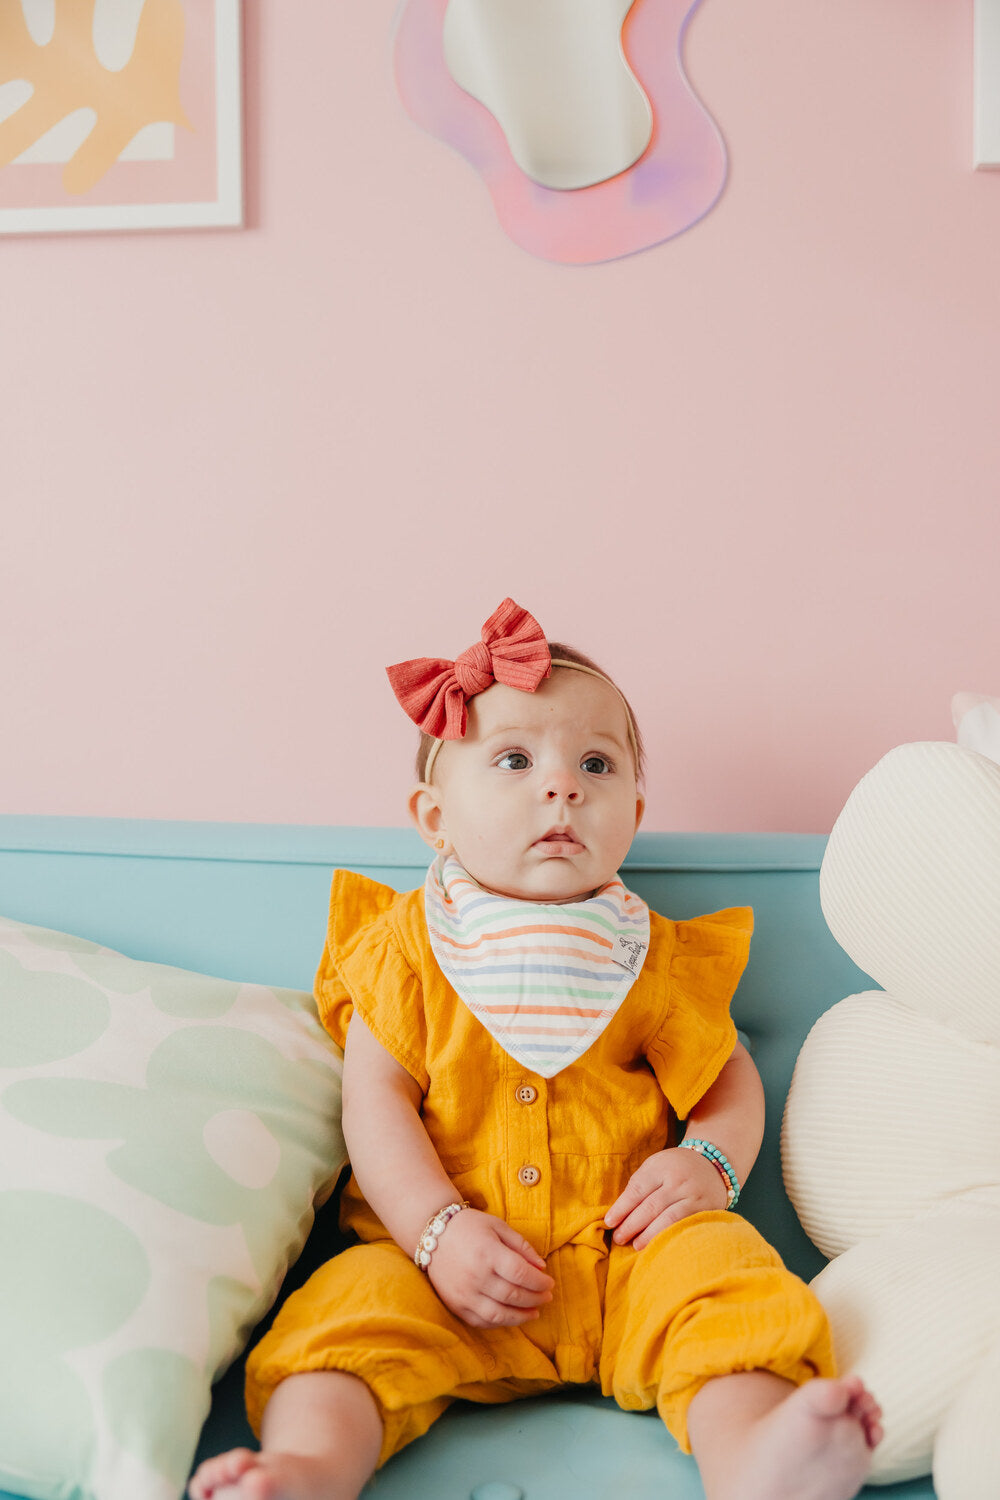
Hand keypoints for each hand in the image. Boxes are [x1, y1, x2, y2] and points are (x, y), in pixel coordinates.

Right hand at [426, 1208, 553, 1327]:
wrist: (433, 1234)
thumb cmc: (469, 1227)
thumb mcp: (497, 1226)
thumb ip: (521, 1246)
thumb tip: (542, 1267)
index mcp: (488, 1253)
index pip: (521, 1274)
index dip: (539, 1282)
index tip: (550, 1283)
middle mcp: (476, 1276)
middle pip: (513, 1295)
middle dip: (535, 1298)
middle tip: (547, 1297)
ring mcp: (464, 1294)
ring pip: (499, 1314)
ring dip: (521, 1316)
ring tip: (534, 1312)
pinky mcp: (455, 1305)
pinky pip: (482, 1321)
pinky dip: (500, 1322)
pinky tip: (512, 1316)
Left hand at [605, 1147, 727, 1248]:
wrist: (713, 1163)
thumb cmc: (675, 1167)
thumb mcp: (656, 1165)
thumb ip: (639, 1184)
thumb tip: (619, 1212)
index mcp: (660, 1166)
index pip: (637, 1189)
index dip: (621, 1208)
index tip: (609, 1222)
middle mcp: (677, 1180)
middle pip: (650, 1206)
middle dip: (631, 1225)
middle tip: (618, 1238)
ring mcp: (693, 1195)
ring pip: (667, 1218)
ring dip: (649, 1235)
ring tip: (635, 1246)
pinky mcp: (705, 1209)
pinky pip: (684, 1225)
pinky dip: (669, 1236)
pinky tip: (658, 1244)